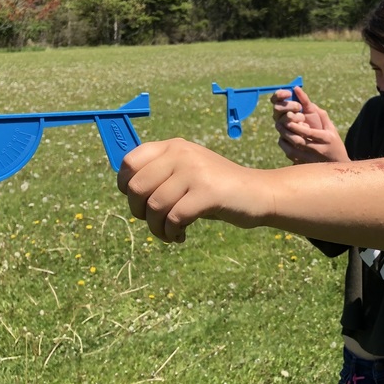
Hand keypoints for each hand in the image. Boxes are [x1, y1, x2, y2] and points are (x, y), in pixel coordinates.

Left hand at [117, 138, 266, 242]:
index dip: (125, 186)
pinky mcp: (207, 192)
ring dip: (156, 228)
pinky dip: (172, 233)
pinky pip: (174, 217)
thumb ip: (161, 174)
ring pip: (155, 206)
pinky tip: (180, 236)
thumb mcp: (187, 171)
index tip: (139, 202)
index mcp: (173, 146)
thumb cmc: (217, 188)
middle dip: (139, 212)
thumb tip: (127, 189)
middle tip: (154, 222)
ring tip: (169, 234)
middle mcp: (181, 154)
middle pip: (137, 187)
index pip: (130, 162)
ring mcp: (195, 172)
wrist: (258, 193)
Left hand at [271, 86, 347, 163]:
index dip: (298, 127)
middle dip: (287, 132)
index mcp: (326, 138)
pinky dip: (286, 149)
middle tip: (278, 124)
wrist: (338, 163)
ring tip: (280, 132)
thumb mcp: (331, 129)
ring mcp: (312, 159)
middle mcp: (319, 150)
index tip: (288, 120)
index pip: (310, 133)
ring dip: (284, 141)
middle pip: (299, 142)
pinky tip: (284, 141)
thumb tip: (311, 103)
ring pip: (293, 151)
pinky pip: (292, 158)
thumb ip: (322, 116)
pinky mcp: (306, 165)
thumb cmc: (334, 142)